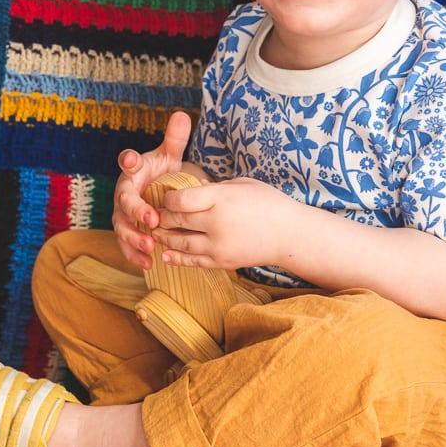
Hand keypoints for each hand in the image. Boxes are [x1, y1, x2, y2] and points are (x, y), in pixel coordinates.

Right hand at [113, 111, 193, 267]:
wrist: (158, 194)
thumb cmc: (161, 174)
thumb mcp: (169, 156)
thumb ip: (174, 139)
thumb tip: (182, 114)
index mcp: (133, 171)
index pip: (126, 162)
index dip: (128, 160)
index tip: (130, 158)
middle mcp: (123, 193)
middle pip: (124, 202)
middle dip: (136, 211)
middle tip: (152, 219)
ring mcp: (123, 215)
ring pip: (122, 227)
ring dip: (134, 238)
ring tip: (149, 246)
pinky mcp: (127, 233)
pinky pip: (127, 246)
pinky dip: (135, 255)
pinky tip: (148, 264)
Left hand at [153, 177, 295, 271]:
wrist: (290, 234)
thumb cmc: (268, 203)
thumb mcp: (242, 184)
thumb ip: (215, 187)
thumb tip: (193, 186)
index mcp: (221, 198)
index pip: (180, 199)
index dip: (168, 198)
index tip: (167, 197)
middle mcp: (216, 222)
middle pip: (176, 220)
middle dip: (163, 217)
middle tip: (155, 215)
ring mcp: (218, 245)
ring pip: (180, 242)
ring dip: (165, 237)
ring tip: (156, 233)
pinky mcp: (222, 261)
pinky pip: (192, 261)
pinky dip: (176, 258)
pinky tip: (165, 254)